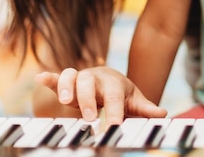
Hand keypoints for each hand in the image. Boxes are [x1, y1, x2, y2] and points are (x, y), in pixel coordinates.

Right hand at [36, 66, 167, 126]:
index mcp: (114, 83)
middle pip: (91, 84)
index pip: (115, 98)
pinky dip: (49, 78)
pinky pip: (57, 77)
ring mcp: (81, 78)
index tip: (114, 127)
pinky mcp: (67, 82)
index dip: (115, 112)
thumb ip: (146, 108)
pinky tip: (40, 78)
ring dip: (68, 88)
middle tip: (90, 118)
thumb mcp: (135, 100)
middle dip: (89, 100)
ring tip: (66, 102)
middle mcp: (96, 78)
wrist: (111, 79)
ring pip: (72, 76)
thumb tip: (163, 114)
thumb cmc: (121, 93)